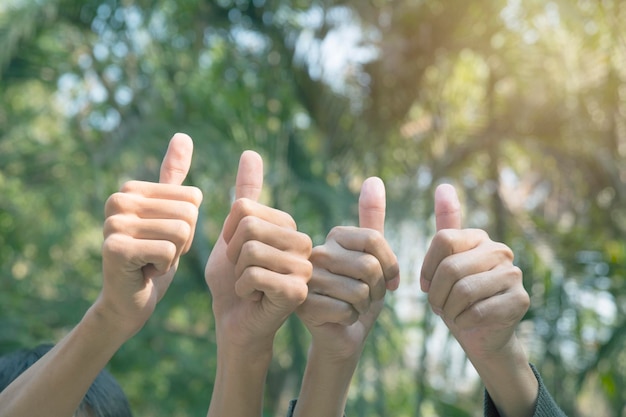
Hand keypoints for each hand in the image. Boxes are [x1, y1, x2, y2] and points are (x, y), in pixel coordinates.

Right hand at [97, 133, 202, 335]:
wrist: (128, 300)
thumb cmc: (152, 257)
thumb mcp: (167, 214)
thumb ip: (173, 176)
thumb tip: (183, 135)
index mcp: (132, 188)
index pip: (193, 197)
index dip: (189, 224)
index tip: (164, 237)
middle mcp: (118, 200)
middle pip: (189, 213)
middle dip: (183, 241)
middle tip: (158, 252)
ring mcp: (113, 223)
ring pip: (180, 232)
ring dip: (174, 255)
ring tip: (151, 261)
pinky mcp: (115, 248)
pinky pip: (168, 252)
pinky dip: (164, 268)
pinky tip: (144, 271)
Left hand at [205, 150, 312, 351]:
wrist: (234, 322)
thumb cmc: (232, 280)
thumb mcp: (233, 234)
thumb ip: (245, 195)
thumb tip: (251, 153)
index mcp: (290, 226)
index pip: (243, 207)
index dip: (228, 232)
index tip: (239, 254)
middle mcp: (304, 243)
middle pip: (248, 226)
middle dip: (233, 253)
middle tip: (244, 271)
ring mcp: (304, 267)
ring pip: (250, 249)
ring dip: (237, 272)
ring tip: (250, 284)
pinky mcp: (298, 291)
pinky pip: (253, 274)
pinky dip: (241, 288)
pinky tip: (253, 297)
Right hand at [297, 177, 399, 359]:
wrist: (342, 333)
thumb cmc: (361, 295)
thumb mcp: (374, 258)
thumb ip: (374, 221)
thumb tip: (373, 180)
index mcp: (335, 235)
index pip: (375, 240)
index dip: (390, 265)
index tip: (386, 279)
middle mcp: (316, 252)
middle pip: (369, 267)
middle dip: (378, 289)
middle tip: (366, 297)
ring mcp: (307, 278)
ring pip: (360, 291)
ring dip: (364, 306)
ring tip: (352, 306)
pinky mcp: (303, 304)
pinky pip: (347, 311)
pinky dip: (351, 319)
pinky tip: (339, 319)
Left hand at [420, 184, 528, 360]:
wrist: (482, 334)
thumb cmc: (457, 297)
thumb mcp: (444, 263)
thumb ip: (444, 227)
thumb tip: (443, 185)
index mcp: (478, 237)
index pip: (443, 240)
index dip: (427, 268)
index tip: (426, 285)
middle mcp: (499, 250)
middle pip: (451, 268)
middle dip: (436, 294)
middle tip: (438, 306)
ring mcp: (513, 274)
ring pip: (463, 291)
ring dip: (449, 309)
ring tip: (452, 313)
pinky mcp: (520, 300)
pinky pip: (477, 311)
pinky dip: (463, 321)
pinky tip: (467, 322)